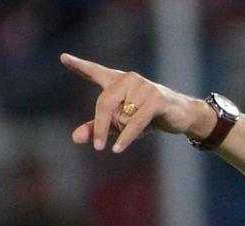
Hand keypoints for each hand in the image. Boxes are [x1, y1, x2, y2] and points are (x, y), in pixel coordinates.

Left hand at [60, 53, 212, 152]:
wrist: (182, 116)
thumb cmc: (149, 118)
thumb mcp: (120, 124)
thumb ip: (96, 129)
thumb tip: (75, 139)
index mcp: (118, 81)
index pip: (96, 71)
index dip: (79, 65)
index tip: (63, 58)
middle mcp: (129, 79)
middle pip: (104, 102)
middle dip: (99, 126)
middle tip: (97, 146)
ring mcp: (144, 86)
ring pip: (122, 116)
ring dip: (126, 130)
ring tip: (138, 129)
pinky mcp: (156, 98)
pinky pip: (135, 121)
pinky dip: (127, 136)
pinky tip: (118, 149)